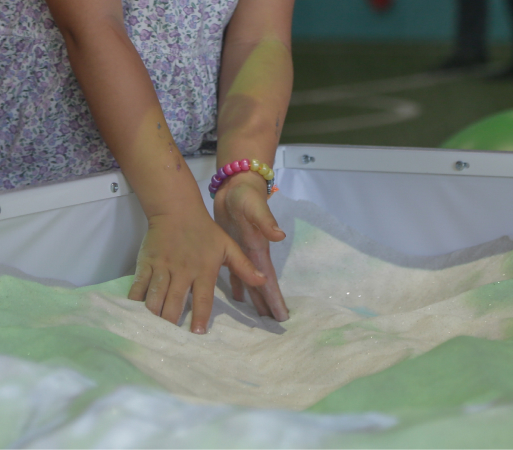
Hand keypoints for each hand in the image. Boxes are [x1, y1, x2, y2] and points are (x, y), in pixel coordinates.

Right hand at [128, 205, 262, 333]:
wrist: (176, 209)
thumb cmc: (204, 231)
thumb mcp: (228, 246)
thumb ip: (244, 266)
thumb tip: (263, 281)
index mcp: (203, 269)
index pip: (202, 298)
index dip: (200, 317)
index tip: (198, 334)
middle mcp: (182, 271)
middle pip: (174, 302)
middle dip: (171, 322)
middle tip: (170, 339)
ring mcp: (162, 267)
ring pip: (155, 296)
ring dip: (154, 315)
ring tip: (153, 331)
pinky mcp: (146, 262)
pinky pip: (139, 285)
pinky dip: (136, 300)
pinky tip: (136, 313)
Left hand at [213, 171, 288, 319]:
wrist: (235, 183)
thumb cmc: (246, 195)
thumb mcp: (255, 206)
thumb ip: (266, 221)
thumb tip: (280, 235)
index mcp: (259, 249)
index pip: (268, 279)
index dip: (274, 298)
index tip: (282, 318)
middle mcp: (252, 255)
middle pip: (260, 286)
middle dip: (267, 306)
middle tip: (272, 329)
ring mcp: (242, 252)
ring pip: (248, 282)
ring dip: (253, 300)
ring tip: (256, 320)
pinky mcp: (230, 247)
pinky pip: (233, 272)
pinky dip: (235, 287)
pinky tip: (235, 299)